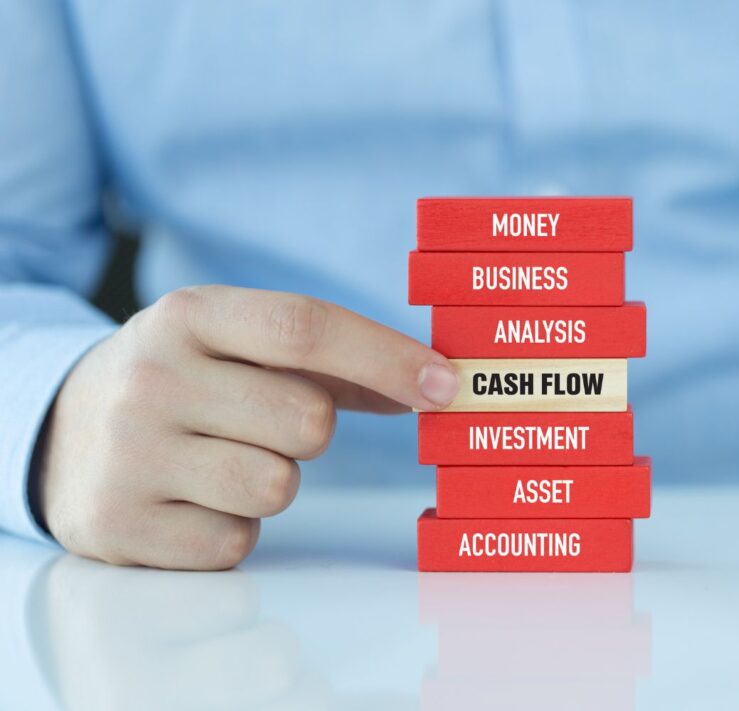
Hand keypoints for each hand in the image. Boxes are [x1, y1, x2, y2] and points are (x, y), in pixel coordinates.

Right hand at [36, 286, 458, 569]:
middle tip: (265, 424)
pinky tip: (194, 499)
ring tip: (223, 460)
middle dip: (311, 432)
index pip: (304, 327)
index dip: (386, 358)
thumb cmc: (185, 381)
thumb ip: (335, 363)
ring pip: (277, 486)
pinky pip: (237, 542)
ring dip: (273, 481)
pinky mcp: (120, 526)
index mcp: (188, 315)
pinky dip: (234, 527)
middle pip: (307, 421)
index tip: (447, 386)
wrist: (63, 431)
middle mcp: (151, 377)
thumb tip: (434, 387)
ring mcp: (128, 454)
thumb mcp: (237, 345)